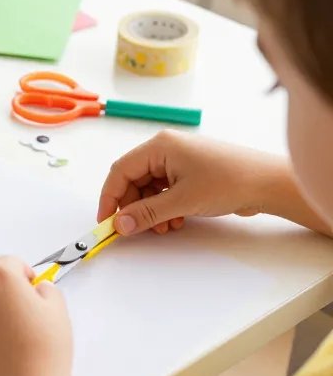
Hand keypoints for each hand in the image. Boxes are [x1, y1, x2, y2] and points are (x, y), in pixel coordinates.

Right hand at [98, 130, 286, 234]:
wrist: (270, 183)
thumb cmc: (229, 181)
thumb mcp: (182, 201)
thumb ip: (146, 214)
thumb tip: (119, 225)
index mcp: (159, 146)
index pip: (121, 171)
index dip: (110, 197)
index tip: (106, 221)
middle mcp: (166, 149)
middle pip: (134, 181)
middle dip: (134, 207)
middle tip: (136, 229)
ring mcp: (178, 161)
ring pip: (149, 189)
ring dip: (151, 211)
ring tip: (164, 227)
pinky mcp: (190, 173)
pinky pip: (165, 191)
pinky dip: (164, 208)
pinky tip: (176, 221)